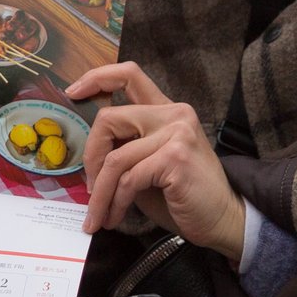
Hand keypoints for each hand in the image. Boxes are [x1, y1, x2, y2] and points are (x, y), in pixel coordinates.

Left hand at [65, 62, 246, 257]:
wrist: (223, 221)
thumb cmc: (183, 196)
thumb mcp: (149, 165)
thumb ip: (126, 148)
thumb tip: (90, 152)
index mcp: (166, 111)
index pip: (129, 75)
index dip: (97, 78)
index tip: (73, 92)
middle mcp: (174, 114)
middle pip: (109, 117)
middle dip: (91, 156)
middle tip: (90, 186)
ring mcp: (177, 133)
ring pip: (115, 158)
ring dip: (101, 193)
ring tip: (98, 215)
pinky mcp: (175, 157)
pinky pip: (129, 179)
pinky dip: (116, 202)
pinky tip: (116, 217)